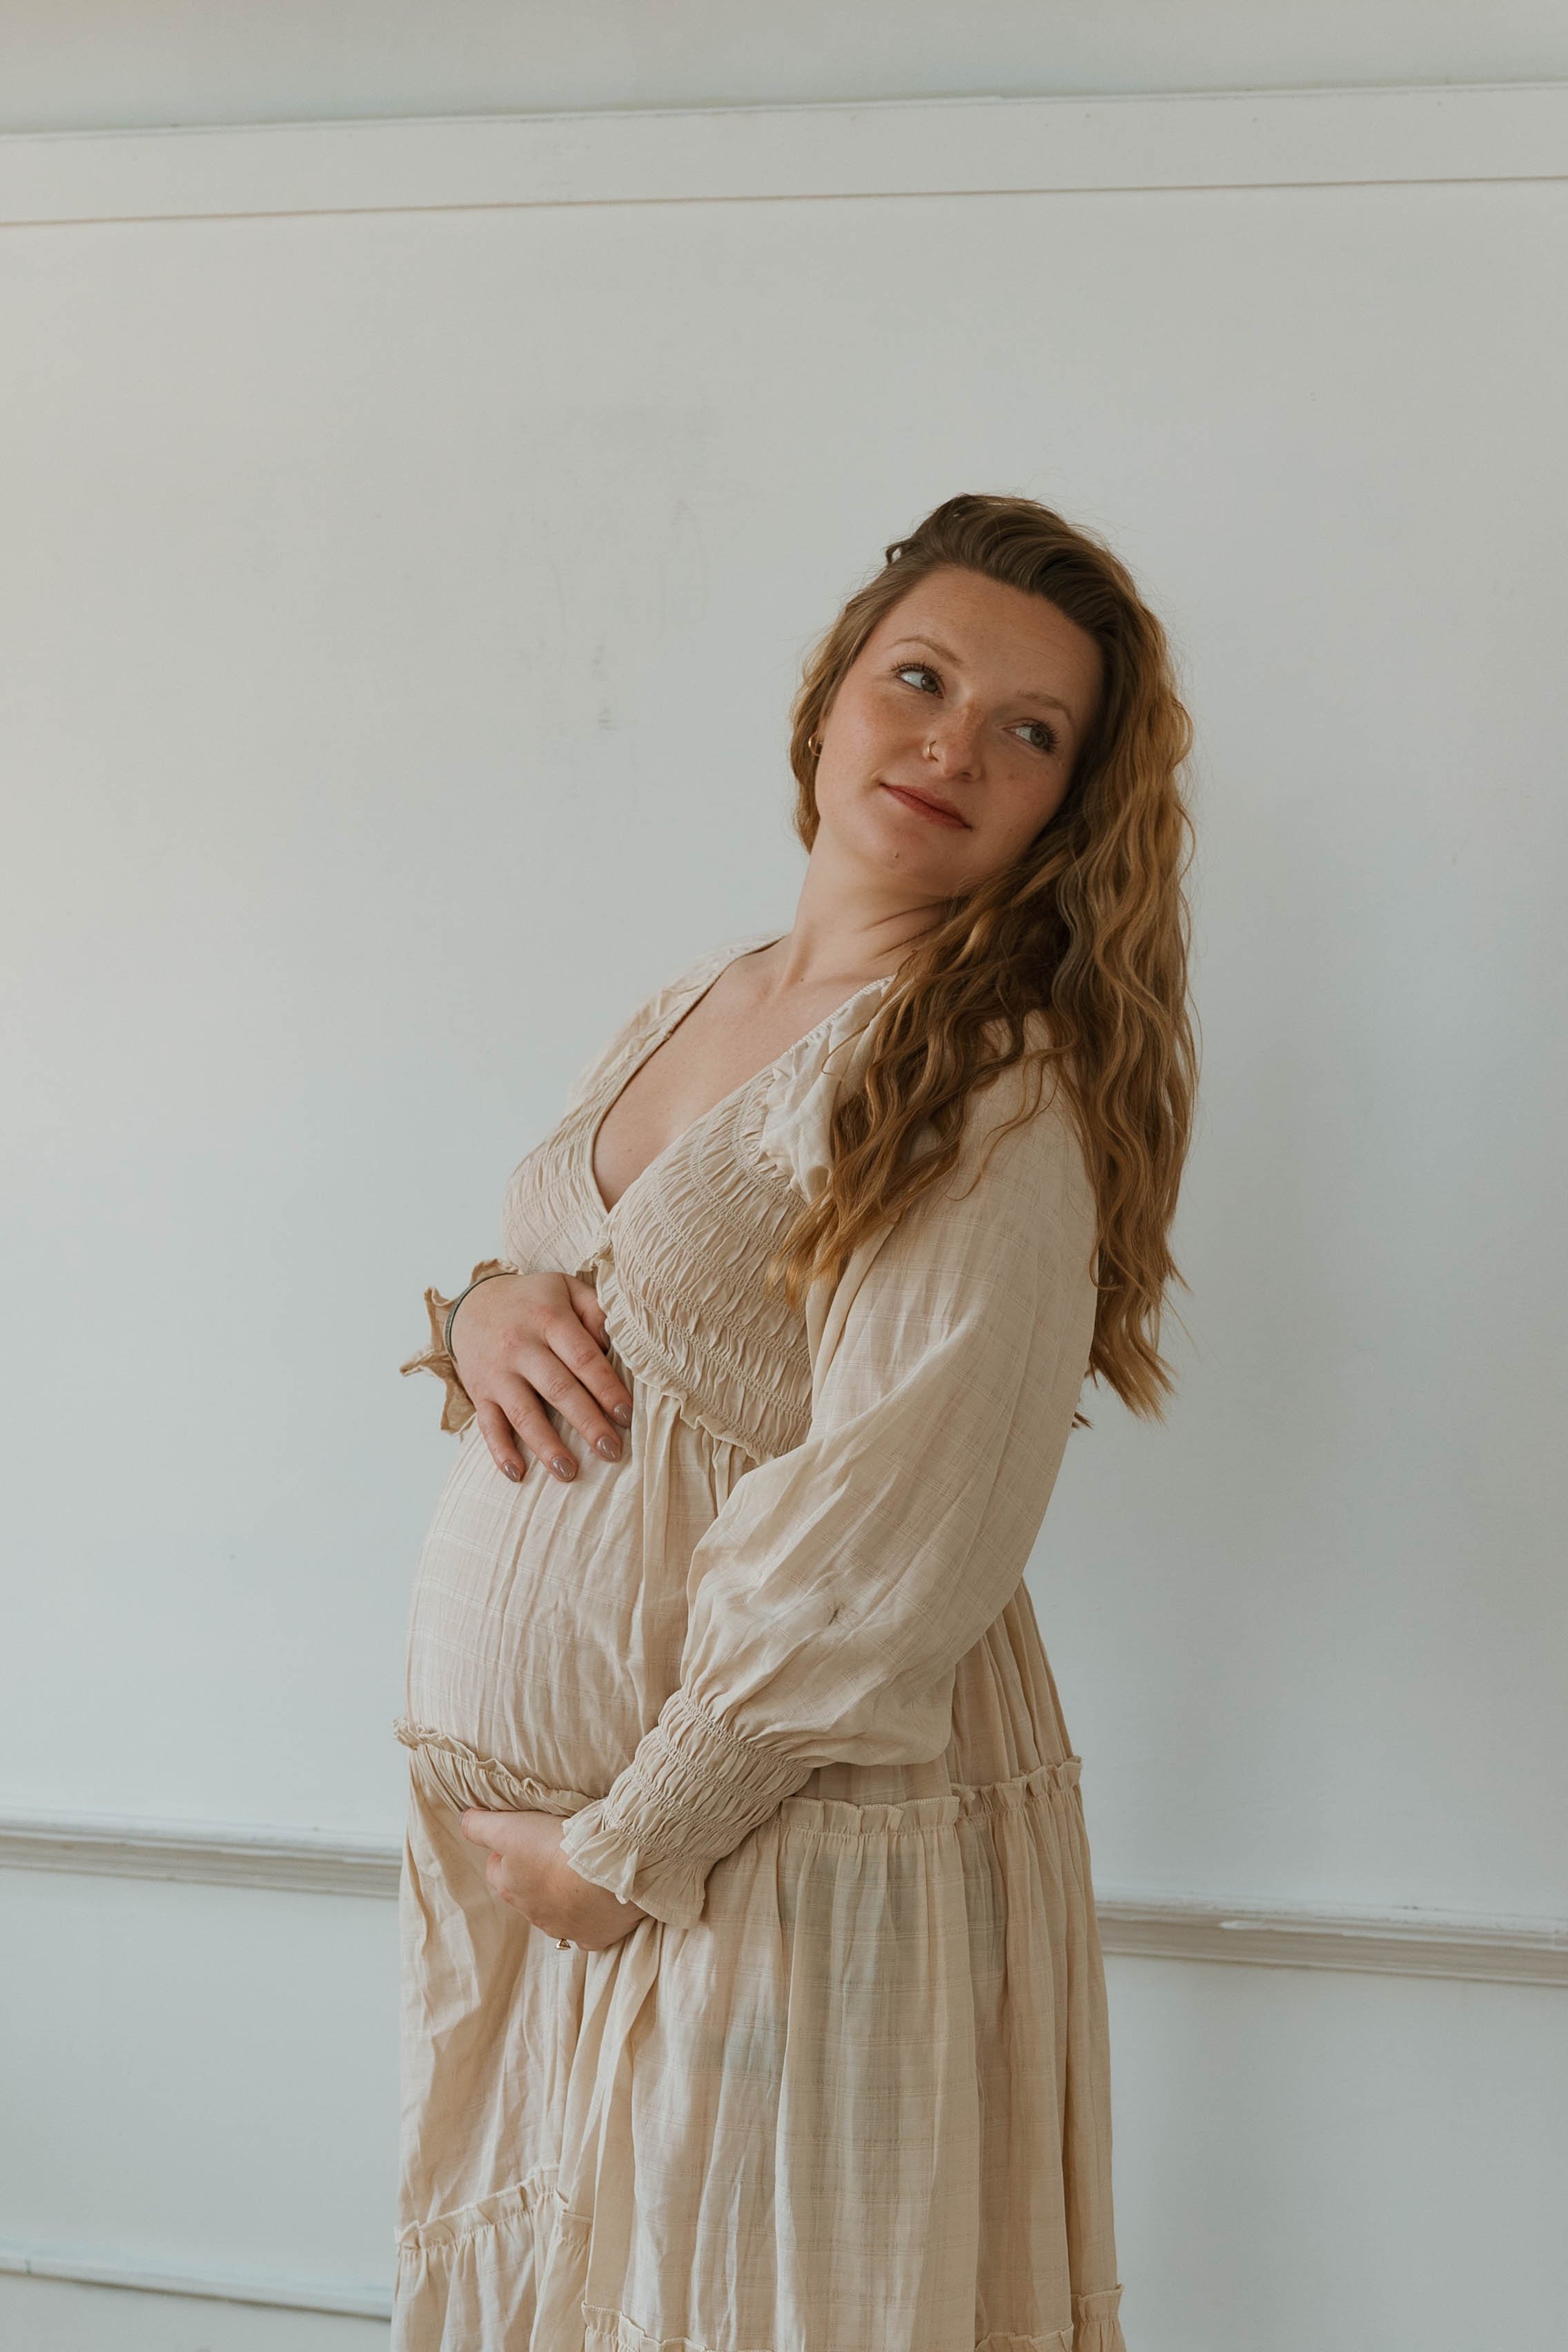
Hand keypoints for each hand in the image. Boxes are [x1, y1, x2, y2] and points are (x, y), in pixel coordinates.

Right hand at [449, 1270, 633, 1483]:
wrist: (473, 1304)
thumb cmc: (534, 1301)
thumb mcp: (566, 1289)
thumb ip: (596, 1310)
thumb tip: (616, 1344)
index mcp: (548, 1319)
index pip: (582, 1357)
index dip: (606, 1388)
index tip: (626, 1415)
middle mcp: (520, 1346)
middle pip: (558, 1389)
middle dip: (587, 1423)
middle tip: (611, 1451)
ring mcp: (497, 1372)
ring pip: (523, 1413)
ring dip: (546, 1446)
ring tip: (570, 1472)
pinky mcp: (479, 1392)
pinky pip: (488, 1425)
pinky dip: (500, 1451)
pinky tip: (518, 1474)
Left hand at [459, 1808, 649, 1949]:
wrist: (603, 1873)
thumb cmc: (553, 1848)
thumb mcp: (507, 1828)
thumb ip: (480, 1826)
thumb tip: (464, 1820)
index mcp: (510, 1887)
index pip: (496, 1869)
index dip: (506, 1850)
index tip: (523, 1836)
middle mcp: (532, 1913)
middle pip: (526, 1891)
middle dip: (534, 1874)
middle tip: (554, 1850)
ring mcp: (564, 1928)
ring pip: (556, 1912)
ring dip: (562, 1894)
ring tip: (580, 1871)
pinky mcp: (593, 1936)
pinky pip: (587, 1931)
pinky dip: (590, 1918)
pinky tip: (598, 1902)